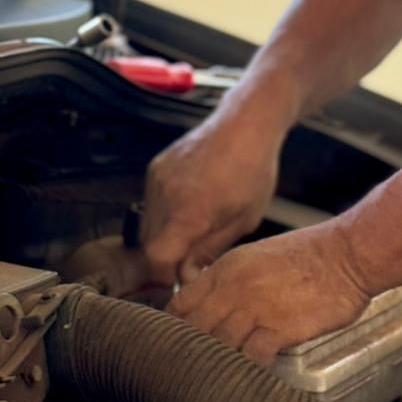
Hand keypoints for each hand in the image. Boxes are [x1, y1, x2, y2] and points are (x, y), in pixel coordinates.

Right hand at [141, 116, 281, 286]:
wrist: (245, 123)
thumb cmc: (253, 170)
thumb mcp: (243, 219)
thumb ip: (210, 250)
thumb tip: (187, 276)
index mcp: (189, 212)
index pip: (156, 259)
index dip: (165, 275)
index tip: (180, 277)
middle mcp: (165, 196)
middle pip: (149, 244)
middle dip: (167, 256)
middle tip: (192, 253)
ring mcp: (157, 179)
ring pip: (148, 224)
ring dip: (165, 233)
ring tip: (197, 223)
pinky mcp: (155, 167)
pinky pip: (151, 201)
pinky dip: (165, 211)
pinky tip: (192, 201)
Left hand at [167, 221, 370, 363]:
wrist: (347, 254)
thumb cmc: (312, 255)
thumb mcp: (260, 256)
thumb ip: (233, 280)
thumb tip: (214, 304)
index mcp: (227, 268)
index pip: (179, 304)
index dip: (173, 329)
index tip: (174, 346)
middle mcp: (234, 288)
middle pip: (192, 330)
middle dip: (188, 353)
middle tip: (188, 373)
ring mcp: (255, 309)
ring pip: (217, 347)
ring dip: (217, 365)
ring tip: (216, 382)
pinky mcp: (279, 329)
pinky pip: (250, 360)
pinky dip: (248, 373)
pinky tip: (251, 378)